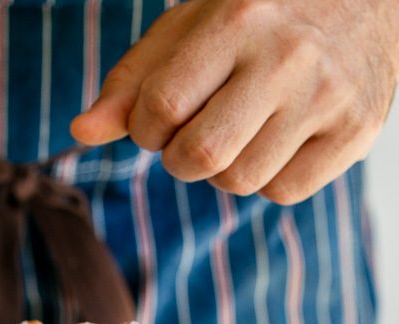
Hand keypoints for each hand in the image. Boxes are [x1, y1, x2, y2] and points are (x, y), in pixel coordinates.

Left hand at [71, 0, 398, 203]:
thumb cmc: (259, 14)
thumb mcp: (191, 27)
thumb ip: (133, 80)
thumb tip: (82, 132)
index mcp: (237, 19)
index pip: (160, 109)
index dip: (147, 130)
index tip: (161, 118)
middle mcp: (287, 57)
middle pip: (199, 157)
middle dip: (181, 158)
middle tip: (198, 132)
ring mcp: (327, 96)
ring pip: (240, 181)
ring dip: (226, 168)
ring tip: (245, 128)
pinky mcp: (356, 131)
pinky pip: (284, 192)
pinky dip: (269, 179)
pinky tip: (279, 139)